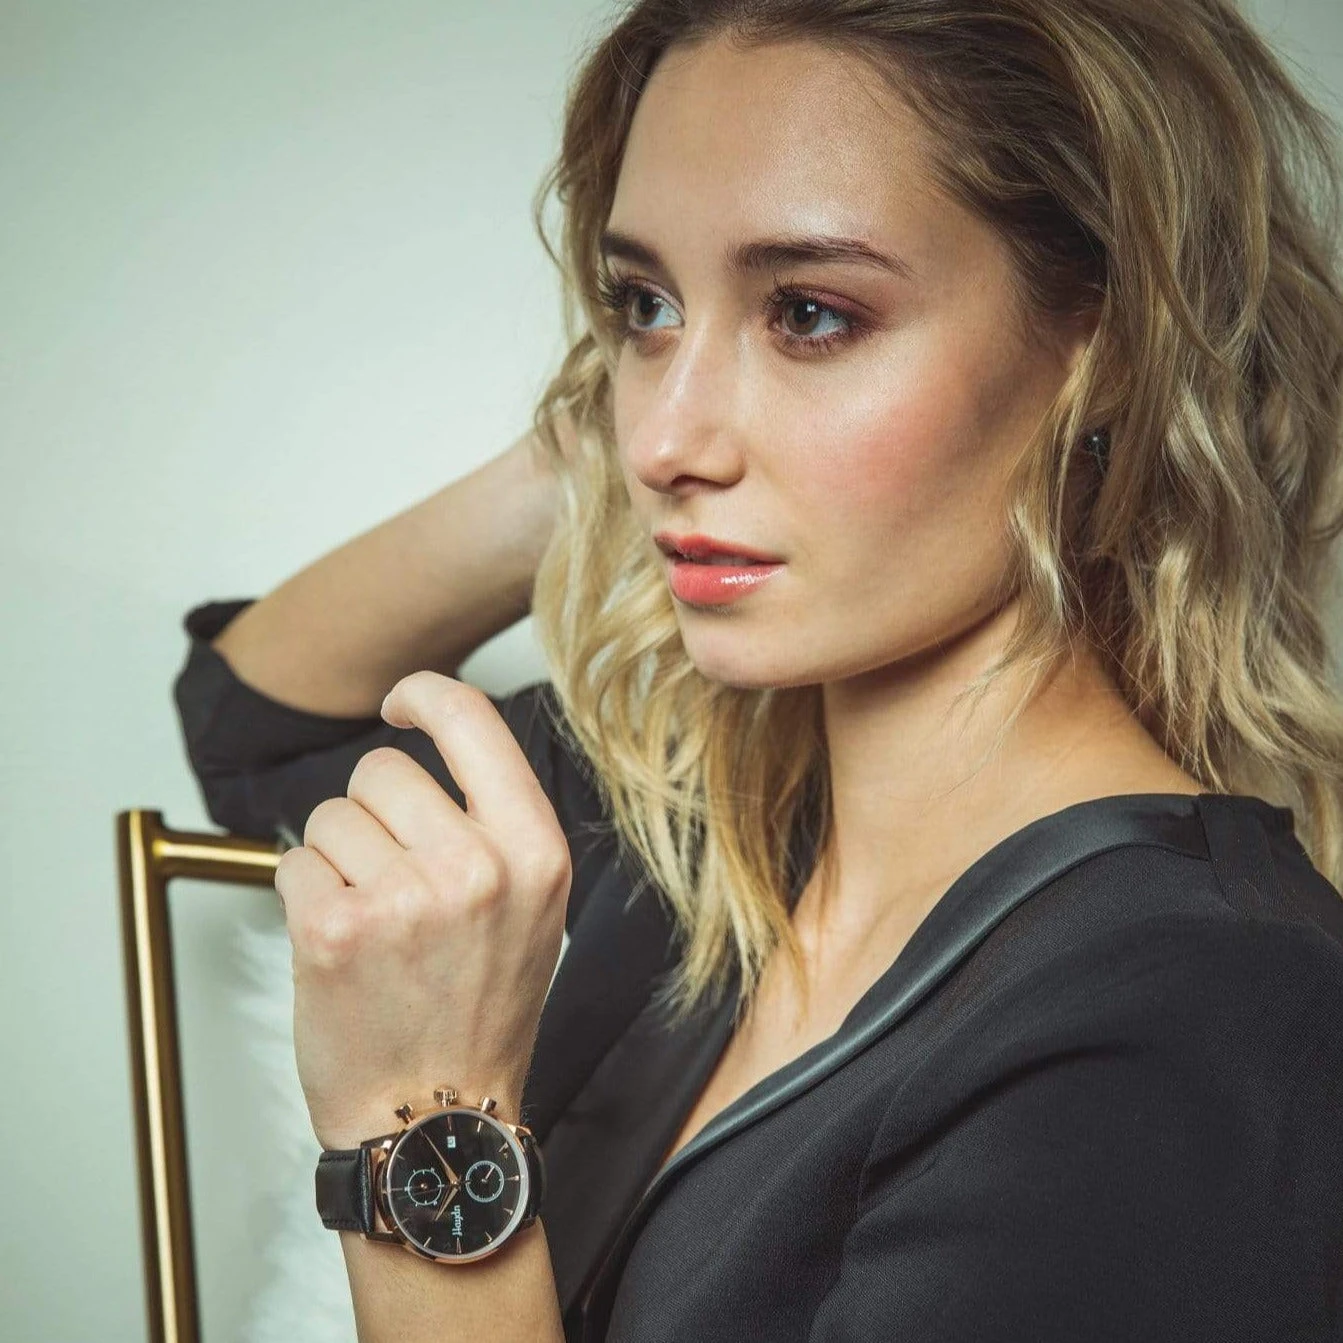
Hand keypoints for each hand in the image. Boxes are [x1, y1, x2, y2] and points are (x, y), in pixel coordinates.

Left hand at [272, 671, 572, 1149]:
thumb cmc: (481, 1010)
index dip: (424, 696)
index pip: (472, 719)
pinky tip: (341, 945)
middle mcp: (476, 866)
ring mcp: (404, 898)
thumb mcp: (532, 906)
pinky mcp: (333, 931)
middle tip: (394, 882)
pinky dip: (304, 897)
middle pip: (382, 770)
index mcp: (534, 851)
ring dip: (337, 859)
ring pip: (330, 815)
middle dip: (372, 813)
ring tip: (373, 924)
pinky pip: (294, 862)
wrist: (436, 1120)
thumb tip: (437, 738)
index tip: (401, 705)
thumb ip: (496, 822)